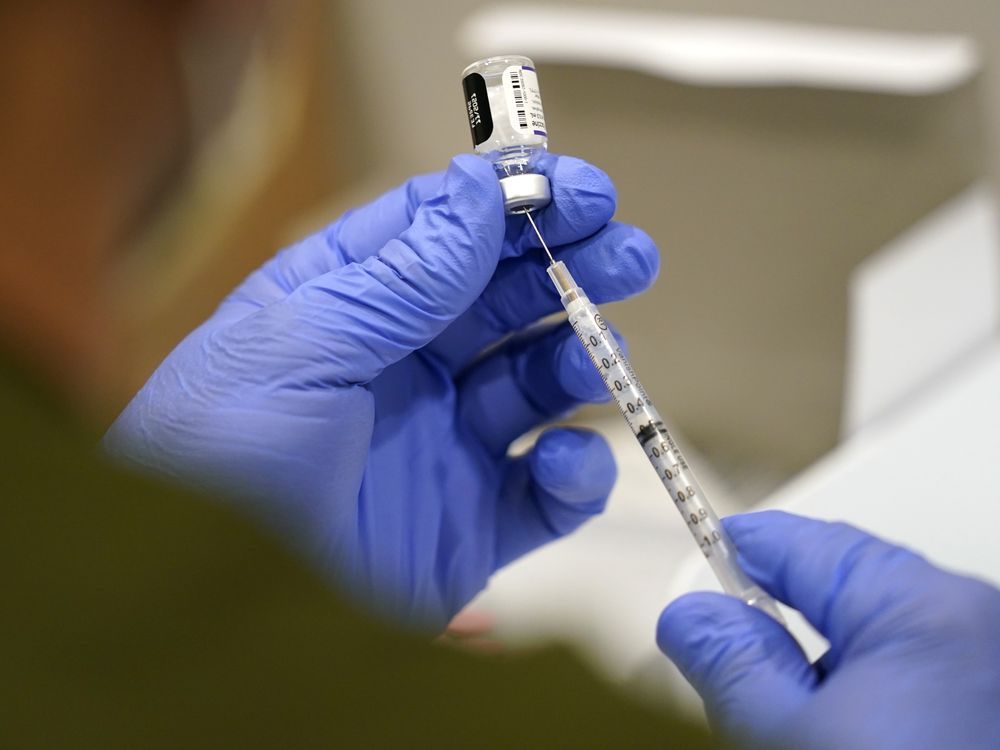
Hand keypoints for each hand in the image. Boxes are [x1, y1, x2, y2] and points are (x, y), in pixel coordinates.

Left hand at [104, 154, 659, 627]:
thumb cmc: (215, 462)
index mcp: (350, 309)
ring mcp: (443, 443)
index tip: (582, 191)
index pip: (448, 235)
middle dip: (571, 271)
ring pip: (538, 384)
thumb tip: (478, 191)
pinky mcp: (473, 524)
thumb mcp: (296, 348)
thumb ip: (398, 277)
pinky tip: (561, 460)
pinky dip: (573, 474)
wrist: (208, 609)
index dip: (517, 205)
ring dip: (580, 360)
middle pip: (506, 300)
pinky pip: (547, 491)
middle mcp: (404, 368)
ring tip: (598, 354)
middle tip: (626, 255)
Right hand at [657, 511, 999, 749]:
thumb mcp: (788, 743)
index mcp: (925, 610)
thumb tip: (691, 615)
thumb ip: (730, 664)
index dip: (739, 547)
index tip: (699, 553)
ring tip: (802, 731)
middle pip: (844, 592)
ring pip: (877, 643)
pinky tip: (850, 739)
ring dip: (825, 671)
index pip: (804, 544)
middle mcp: (973, 626)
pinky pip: (914, 680)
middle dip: (782, 624)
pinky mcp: (986, 705)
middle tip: (736, 672)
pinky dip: (869, 700)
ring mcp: (987, 670)